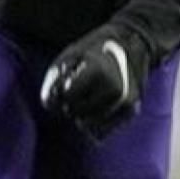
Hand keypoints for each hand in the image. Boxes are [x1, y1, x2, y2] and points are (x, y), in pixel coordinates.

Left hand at [40, 22, 151, 139]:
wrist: (129, 47)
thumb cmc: (92, 51)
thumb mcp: (70, 56)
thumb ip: (55, 78)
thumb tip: (48, 104)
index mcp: (99, 71)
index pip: (66, 97)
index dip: (56, 94)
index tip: (59, 87)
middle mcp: (115, 89)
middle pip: (75, 112)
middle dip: (68, 104)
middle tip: (74, 90)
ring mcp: (125, 102)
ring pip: (87, 125)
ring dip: (79, 115)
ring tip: (85, 97)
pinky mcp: (131, 112)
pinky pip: (101, 132)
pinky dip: (92, 123)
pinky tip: (94, 107)